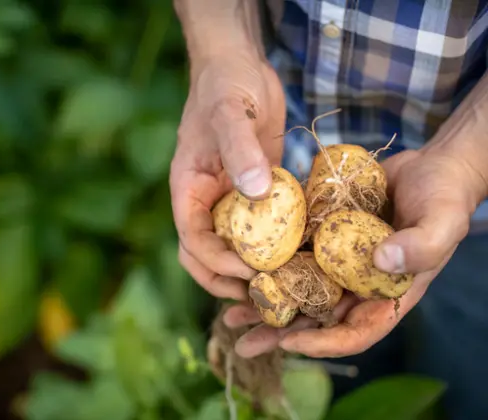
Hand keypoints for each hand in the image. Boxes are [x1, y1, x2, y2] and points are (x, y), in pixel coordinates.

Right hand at [170, 52, 285, 300]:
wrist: (239, 65)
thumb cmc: (225, 85)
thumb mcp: (230, 114)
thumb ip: (240, 151)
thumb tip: (256, 194)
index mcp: (187, 188)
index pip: (191, 239)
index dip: (215, 261)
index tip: (248, 269)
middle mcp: (206, 200)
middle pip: (206, 254)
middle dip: (229, 278)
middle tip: (264, 294)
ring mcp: (230, 198)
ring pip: (234, 246)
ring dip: (253, 267)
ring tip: (283, 284)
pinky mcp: (257, 191)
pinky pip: (262, 226)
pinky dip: (276, 243)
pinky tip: (302, 253)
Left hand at [227, 147, 485, 357]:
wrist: (428, 167)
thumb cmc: (444, 197)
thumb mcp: (442, 222)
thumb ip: (421, 246)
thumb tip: (381, 261)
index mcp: (387, 296)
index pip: (355, 333)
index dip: (323, 343)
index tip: (289, 343)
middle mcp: (358, 285)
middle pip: (316, 319)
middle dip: (280, 334)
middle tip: (243, 343)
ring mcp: (337, 264)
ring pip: (297, 292)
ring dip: (265, 304)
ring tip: (229, 314)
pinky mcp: (322, 240)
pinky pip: (293, 258)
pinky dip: (268, 266)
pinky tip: (238, 269)